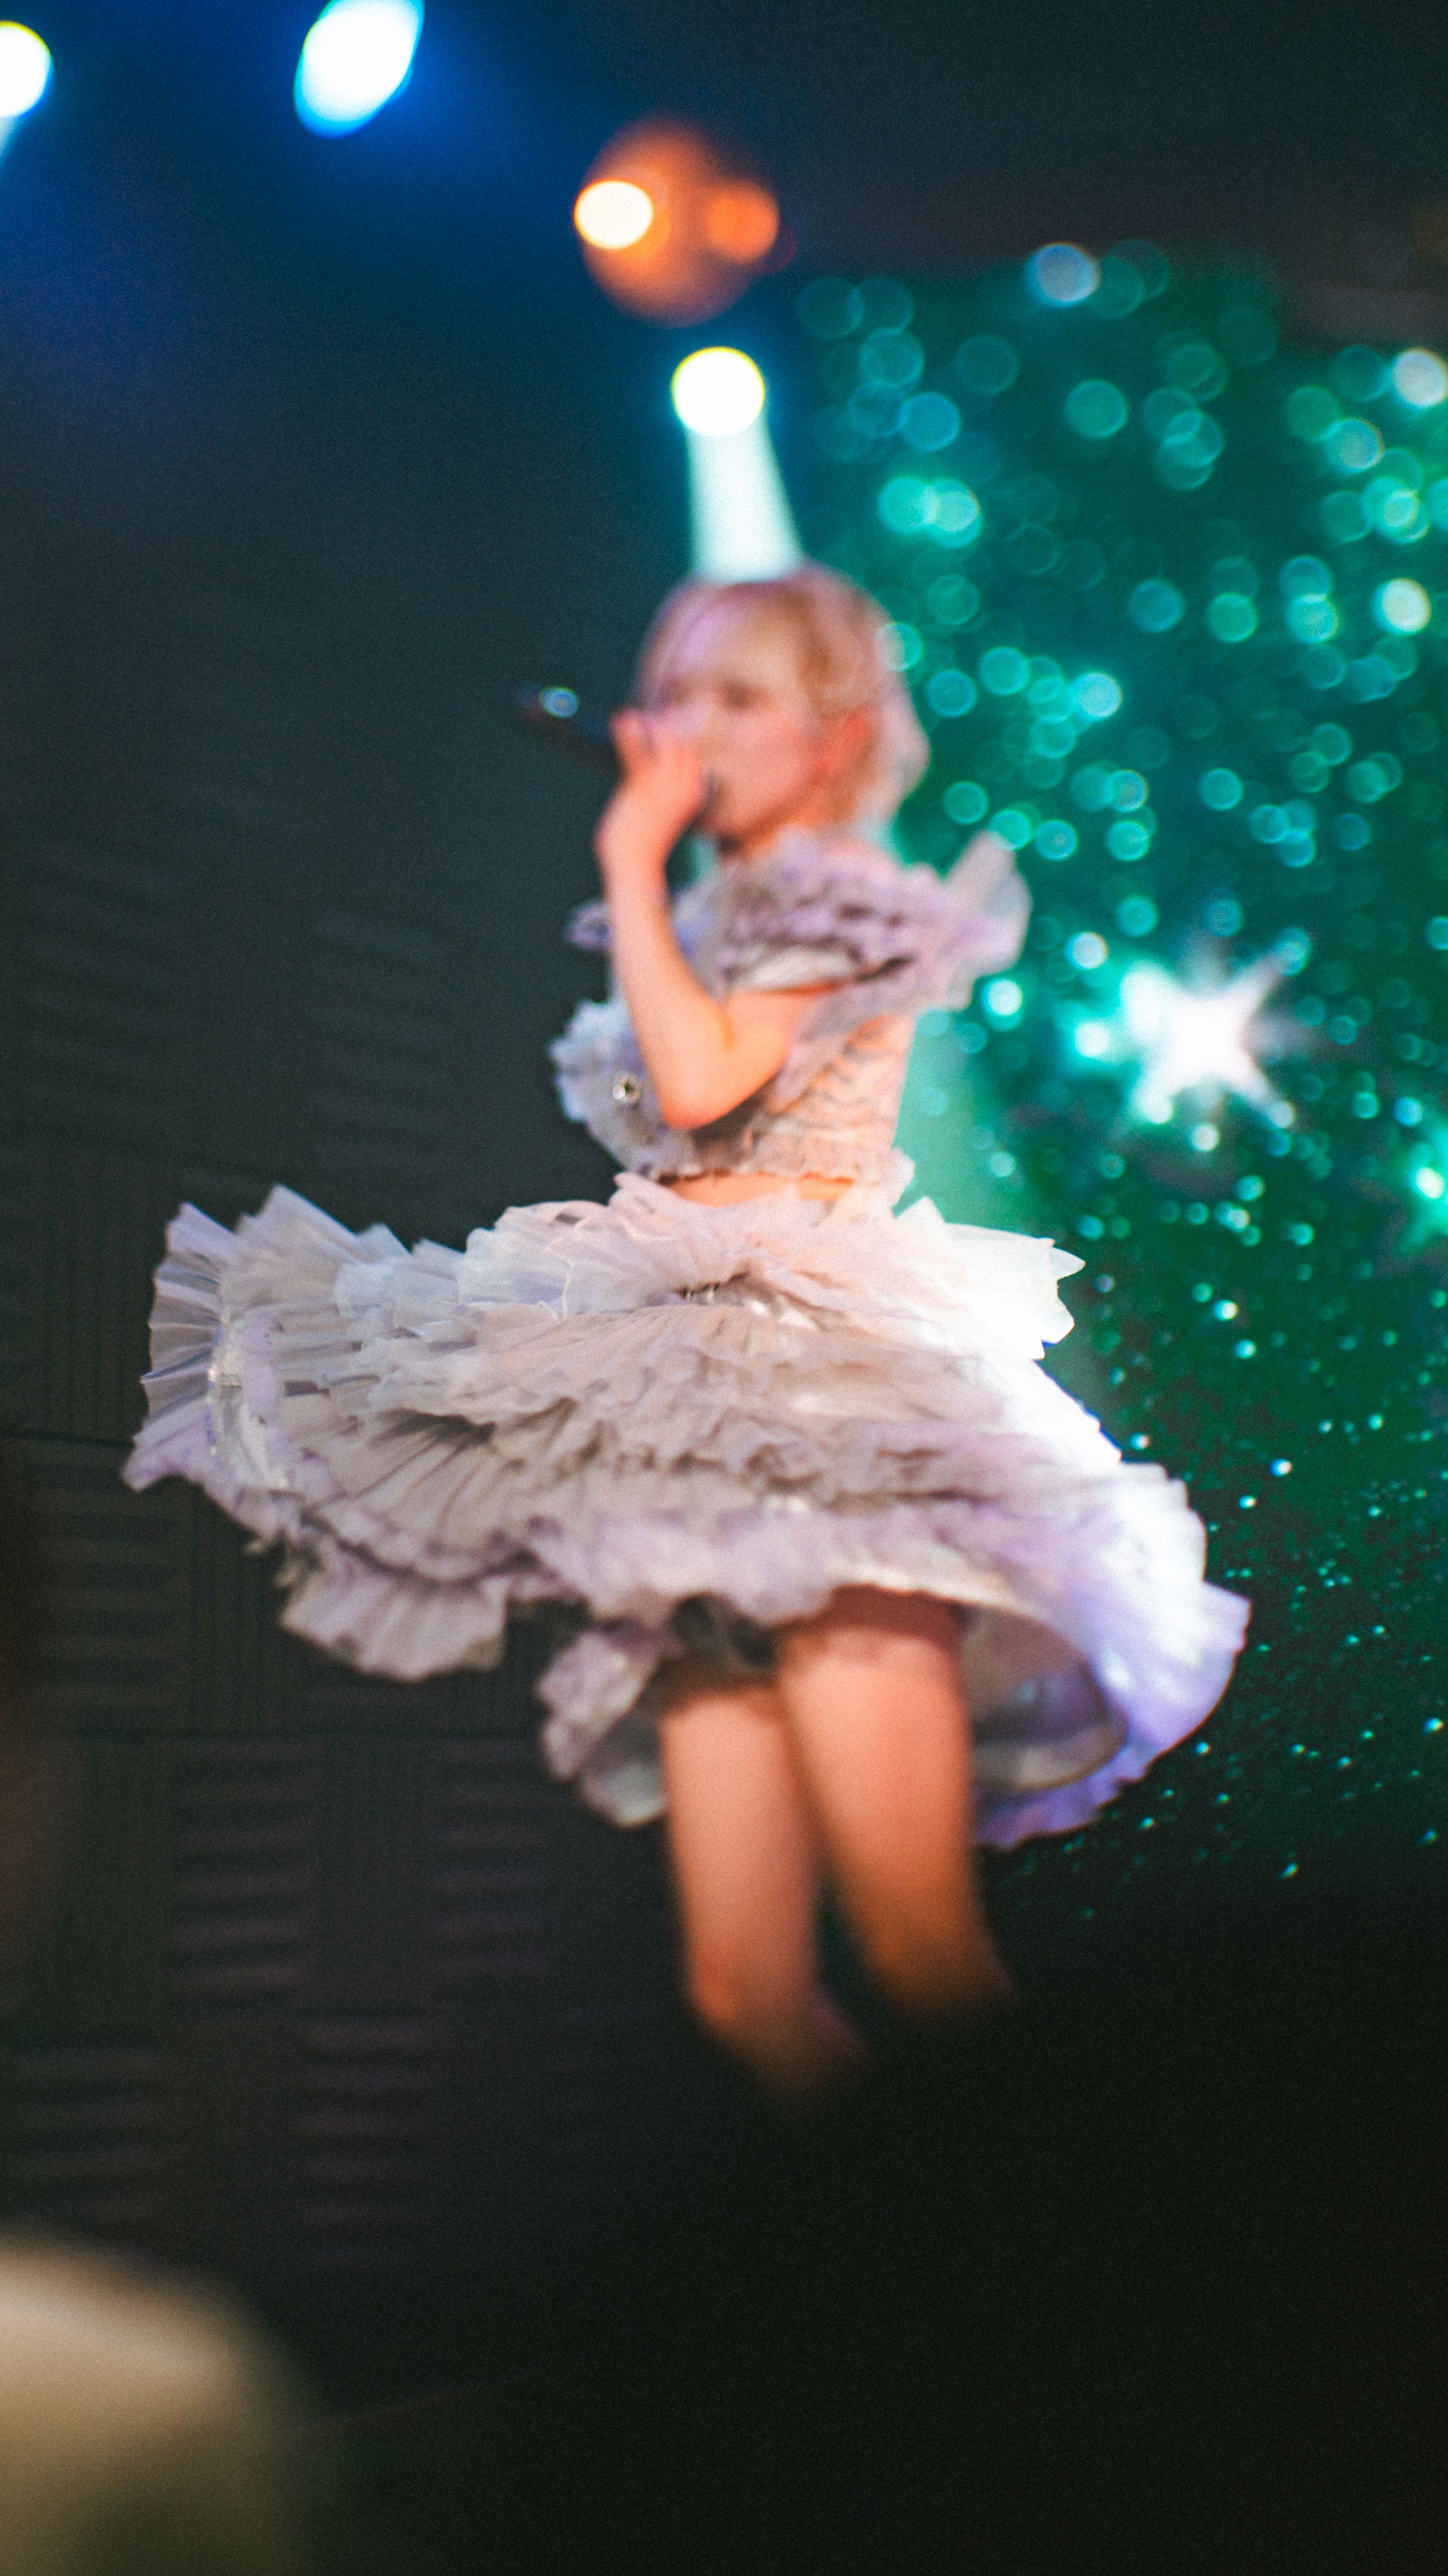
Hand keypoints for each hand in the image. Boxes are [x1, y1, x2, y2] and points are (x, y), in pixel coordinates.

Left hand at [594, 711, 709, 883]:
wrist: (634, 864)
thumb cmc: (644, 839)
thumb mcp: (662, 810)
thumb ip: (662, 786)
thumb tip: (651, 766)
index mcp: (694, 794)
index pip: (693, 753)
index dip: (681, 733)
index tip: (669, 718)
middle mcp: (684, 789)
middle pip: (682, 743)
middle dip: (669, 724)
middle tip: (656, 713)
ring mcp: (664, 788)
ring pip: (663, 743)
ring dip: (651, 726)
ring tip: (637, 718)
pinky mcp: (641, 789)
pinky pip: (636, 753)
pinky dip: (627, 735)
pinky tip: (621, 720)